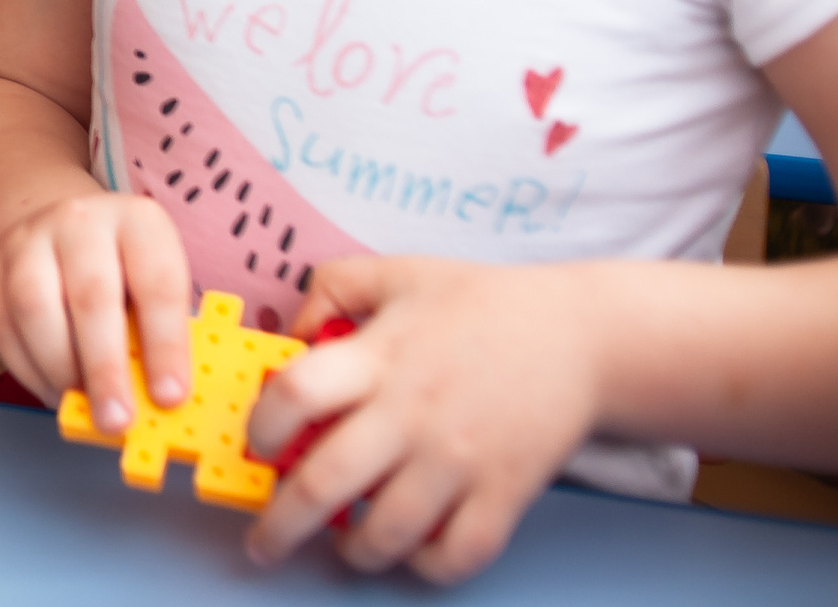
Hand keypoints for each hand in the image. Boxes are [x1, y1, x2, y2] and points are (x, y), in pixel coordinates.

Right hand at [0, 186, 192, 433]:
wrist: (57, 228)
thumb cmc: (120, 269)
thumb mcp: (153, 281)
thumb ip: (159, 332)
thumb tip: (163, 399)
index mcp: (137, 222)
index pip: (156, 283)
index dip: (165, 344)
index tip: (169, 396)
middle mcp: (80, 223)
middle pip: (91, 296)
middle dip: (105, 369)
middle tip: (118, 419)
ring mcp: (29, 244)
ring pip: (36, 310)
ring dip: (62, 371)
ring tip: (84, 405)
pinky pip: (5, 331)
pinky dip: (32, 373)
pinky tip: (57, 391)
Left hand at [244, 257, 603, 582]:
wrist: (581, 336)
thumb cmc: (482, 304)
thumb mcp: (397, 273)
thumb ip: (333, 288)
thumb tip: (290, 331)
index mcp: (380, 356)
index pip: (296, 394)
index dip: (262, 426)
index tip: (256, 445)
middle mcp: (412, 413)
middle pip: (326, 481)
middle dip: (280, 524)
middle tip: (263, 542)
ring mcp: (459, 459)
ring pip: (386, 531)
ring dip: (352, 551)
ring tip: (342, 545)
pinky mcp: (505, 493)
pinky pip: (455, 554)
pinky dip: (425, 565)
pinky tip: (410, 551)